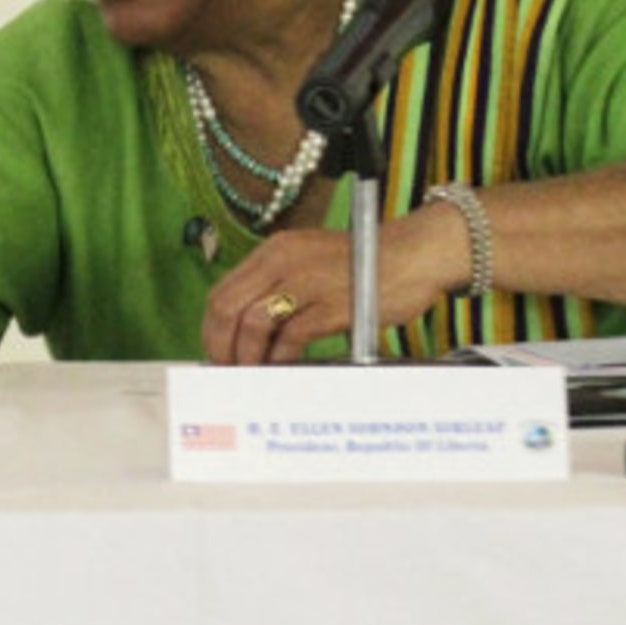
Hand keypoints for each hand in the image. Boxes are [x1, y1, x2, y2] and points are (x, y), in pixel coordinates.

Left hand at [200, 207, 465, 364]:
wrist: (413, 255)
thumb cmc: (365, 264)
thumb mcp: (309, 262)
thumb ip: (279, 286)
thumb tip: (251, 327)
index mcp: (273, 251)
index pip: (222, 291)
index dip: (212, 327)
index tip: (216, 351)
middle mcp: (282, 262)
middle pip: (227, 307)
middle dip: (220, 345)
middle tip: (226, 369)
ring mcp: (306, 282)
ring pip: (252, 323)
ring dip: (246, 355)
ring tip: (251, 374)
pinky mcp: (331, 305)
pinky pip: (290, 336)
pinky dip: (280, 357)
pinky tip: (282, 368)